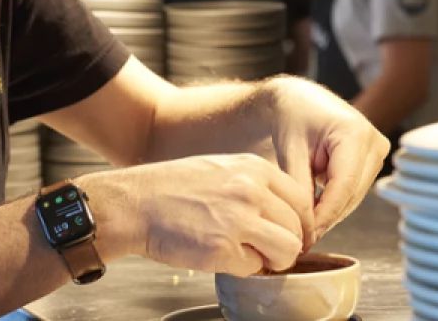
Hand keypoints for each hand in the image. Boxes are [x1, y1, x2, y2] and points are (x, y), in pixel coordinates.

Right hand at [102, 153, 312, 275]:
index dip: (299, 223)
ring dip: (273, 260)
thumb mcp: (222, 168)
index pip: (302, 200)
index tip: (291, 234)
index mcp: (254, 169)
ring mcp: (239, 221)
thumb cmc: (172, 188)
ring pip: (286, 251)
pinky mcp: (222, 249)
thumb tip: (281, 214)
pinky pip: (253, 268)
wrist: (136, 203)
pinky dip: (242, 268)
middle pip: (297, 228)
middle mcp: (252, 192)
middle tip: (270, 251)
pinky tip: (222, 256)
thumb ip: (254, 186)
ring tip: (251, 256)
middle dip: (287, 245)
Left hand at [265, 77, 389, 240]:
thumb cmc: (292, 119)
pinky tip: (313, 209)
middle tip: (299, 239)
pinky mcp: (374, 160)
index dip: (324, 216)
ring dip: (329, 212)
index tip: (305, 238)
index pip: (343, 187)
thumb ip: (300, 190)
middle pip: (351, 195)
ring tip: (302, 225)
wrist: (299, 100)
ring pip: (353, 197)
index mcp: (355, 133)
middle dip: (325, 218)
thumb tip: (308, 230)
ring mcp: (378, 152)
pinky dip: (333, 202)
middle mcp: (374, 143)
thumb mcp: (290, 153)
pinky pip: (354, 191)